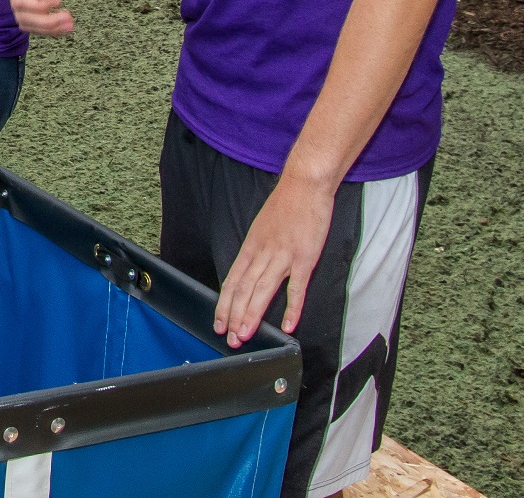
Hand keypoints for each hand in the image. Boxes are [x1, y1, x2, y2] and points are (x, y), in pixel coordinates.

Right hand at [6, 0, 75, 35]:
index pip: (19, 1)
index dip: (38, 6)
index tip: (59, 0)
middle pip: (22, 16)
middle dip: (46, 21)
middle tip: (68, 18)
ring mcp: (20, 2)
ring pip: (28, 25)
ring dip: (49, 28)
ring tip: (70, 25)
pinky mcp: (29, 10)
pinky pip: (36, 26)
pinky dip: (51, 29)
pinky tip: (66, 27)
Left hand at [215, 174, 334, 346]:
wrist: (304, 186)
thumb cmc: (284, 206)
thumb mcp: (261, 228)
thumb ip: (256, 252)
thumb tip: (248, 273)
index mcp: (250, 247)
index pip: (232, 281)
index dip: (224, 305)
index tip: (219, 323)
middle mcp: (262, 253)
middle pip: (243, 290)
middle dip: (234, 316)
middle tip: (230, 338)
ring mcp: (283, 257)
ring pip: (263, 291)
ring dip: (252, 315)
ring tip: (246, 335)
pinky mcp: (304, 258)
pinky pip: (296, 288)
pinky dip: (292, 308)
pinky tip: (287, 325)